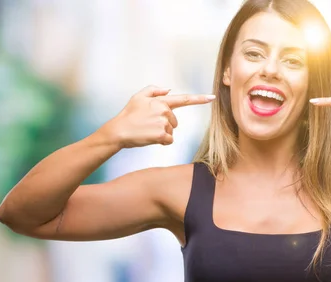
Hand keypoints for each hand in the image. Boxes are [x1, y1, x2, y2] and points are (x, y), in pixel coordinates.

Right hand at [98, 85, 214, 147]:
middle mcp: (164, 110)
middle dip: (165, 125)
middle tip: (148, 124)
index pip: (184, 99)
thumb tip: (168, 90)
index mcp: (161, 101)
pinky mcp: (162, 135)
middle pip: (175, 122)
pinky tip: (150, 137)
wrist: (118, 131)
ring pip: (171, 132)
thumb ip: (154, 90)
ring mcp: (164, 123)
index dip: (200, 98)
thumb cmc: (128, 115)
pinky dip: (161, 142)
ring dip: (162, 133)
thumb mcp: (138, 96)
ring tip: (147, 130)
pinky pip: (169, 140)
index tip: (212, 97)